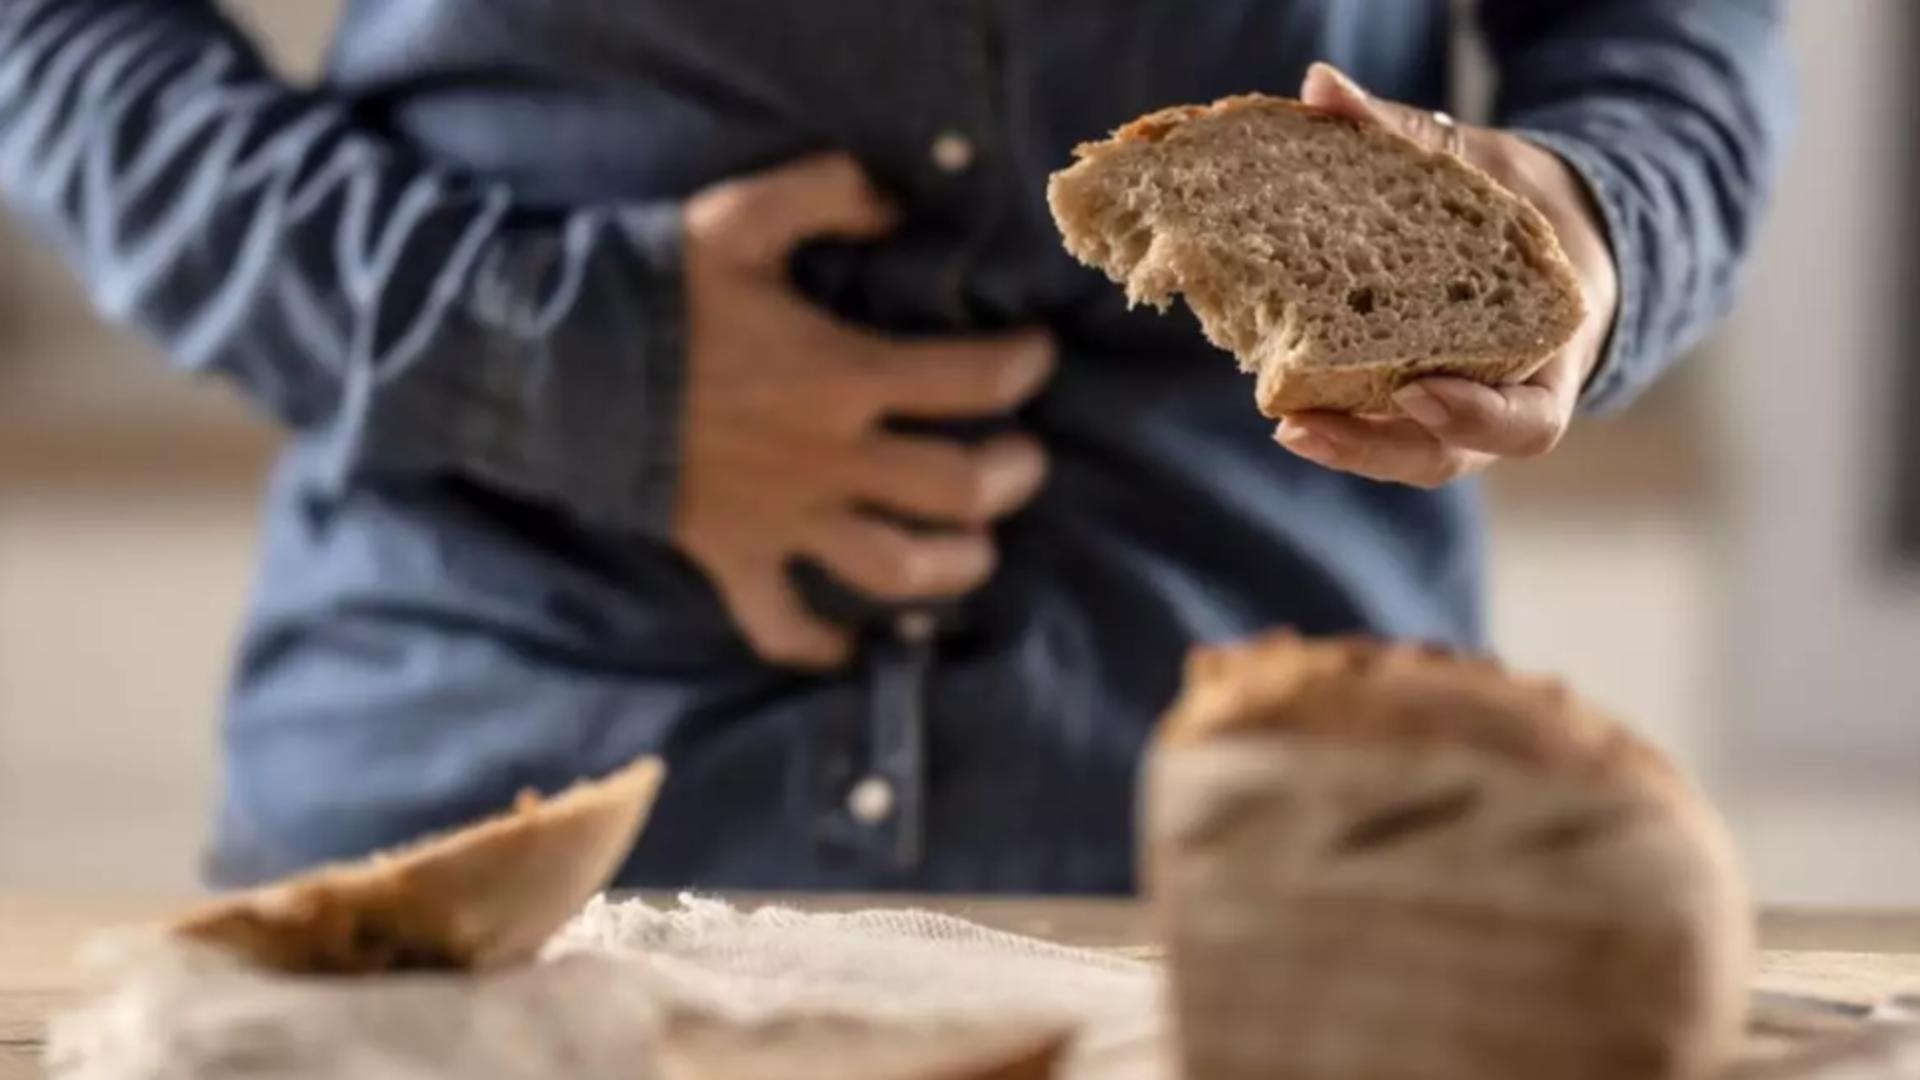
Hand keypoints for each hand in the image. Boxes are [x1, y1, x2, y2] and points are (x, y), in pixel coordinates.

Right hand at [676, 155, 1054, 668]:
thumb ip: (828, 195)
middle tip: (1019, 457)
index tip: (1036, 355)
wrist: (547, 367)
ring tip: (974, 547)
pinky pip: (782, 627)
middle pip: (958, 490)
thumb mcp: (738, 216)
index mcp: (841, 374)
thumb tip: (897, 208)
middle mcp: (828, 458)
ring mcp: (784, 519)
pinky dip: (820, 645)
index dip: (1023, 367)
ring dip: (953, 566)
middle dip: (1010, 476)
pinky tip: (853, 644)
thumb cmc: (649, 289)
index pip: (972, 380)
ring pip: (896, 570)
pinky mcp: (734, 559)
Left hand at [1274, 63, 1619, 487]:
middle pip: (1444, 454)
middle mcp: (1504, 399)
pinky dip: (1336, 413)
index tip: (1416, 388)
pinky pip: (1378, 422)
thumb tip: (1321, 88)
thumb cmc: (1521, 204)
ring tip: (1283, 422)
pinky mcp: (1412, 403)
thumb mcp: (1484, 165)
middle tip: (1299, 424)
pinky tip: (1278, 393)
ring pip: (1405, 452)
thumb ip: (1407, 134)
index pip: (1527, 423)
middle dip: (1373, 448)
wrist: (1542, 232)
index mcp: (1552, 355)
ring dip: (1345, 444)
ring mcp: (1456, 410)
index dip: (1475, 415)